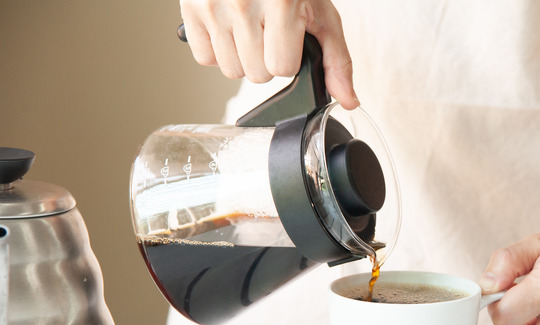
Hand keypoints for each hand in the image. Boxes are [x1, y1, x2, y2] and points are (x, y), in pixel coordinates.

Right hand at [180, 0, 358, 108]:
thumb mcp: (321, 13)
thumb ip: (337, 59)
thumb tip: (348, 100)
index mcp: (281, 4)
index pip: (281, 68)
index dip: (288, 58)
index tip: (287, 38)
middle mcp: (243, 4)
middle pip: (256, 75)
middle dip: (266, 59)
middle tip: (268, 31)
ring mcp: (212, 7)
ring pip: (231, 71)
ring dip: (243, 57)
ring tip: (250, 27)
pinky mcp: (191, 9)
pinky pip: (205, 58)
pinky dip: (218, 49)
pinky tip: (230, 28)